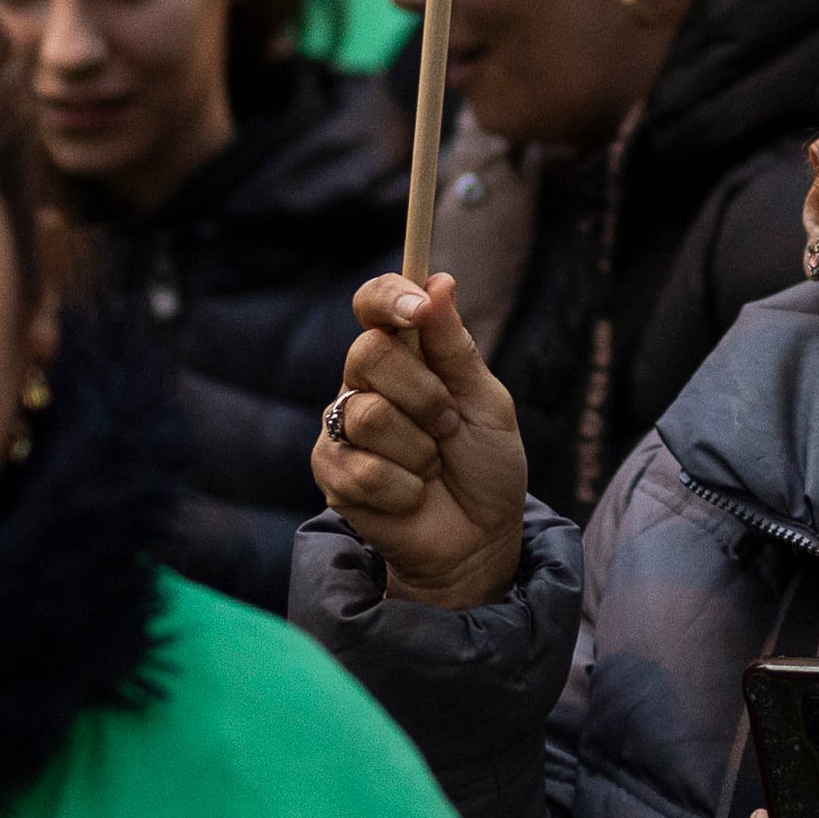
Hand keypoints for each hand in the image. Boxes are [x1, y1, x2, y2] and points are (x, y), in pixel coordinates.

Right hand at [317, 274, 527, 609]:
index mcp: (403, 354)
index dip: (388, 297)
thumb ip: (455, 348)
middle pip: (367, 354)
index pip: (374, 303)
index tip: (418, 309)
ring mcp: (342, 428)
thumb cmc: (484, 465)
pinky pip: (363, 469)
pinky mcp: (332, 473)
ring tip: (432, 467)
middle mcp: (364, 383)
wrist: (478, 536)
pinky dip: (405, 488)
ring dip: (419, 448)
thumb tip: (438, 282)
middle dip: (424, 394)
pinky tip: (413, 496)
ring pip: (368, 415)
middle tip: (448, 425)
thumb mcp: (486, 402)